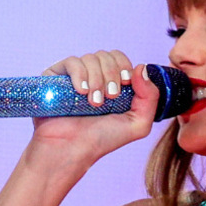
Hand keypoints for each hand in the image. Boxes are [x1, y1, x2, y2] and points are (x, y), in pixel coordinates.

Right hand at [32, 50, 160, 170]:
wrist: (72, 150)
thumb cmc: (101, 140)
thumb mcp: (138, 124)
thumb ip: (150, 97)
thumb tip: (141, 66)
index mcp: (110, 83)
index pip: (119, 58)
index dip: (124, 66)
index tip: (125, 84)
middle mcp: (91, 77)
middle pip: (106, 55)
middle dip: (111, 74)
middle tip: (110, 97)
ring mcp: (72, 77)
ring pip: (90, 58)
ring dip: (97, 79)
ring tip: (94, 102)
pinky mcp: (55, 78)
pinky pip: (71, 62)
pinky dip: (80, 74)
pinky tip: (81, 91)